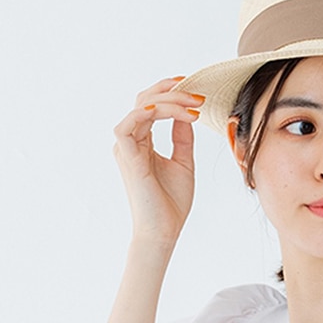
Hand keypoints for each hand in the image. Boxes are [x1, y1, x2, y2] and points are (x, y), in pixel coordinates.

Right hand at [112, 76, 202, 246]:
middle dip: (171, 91)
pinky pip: (129, 124)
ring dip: (168, 101)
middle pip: (144, 100)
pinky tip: (171, 112)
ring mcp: (126, 148)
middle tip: (197, 95)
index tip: (196, 94)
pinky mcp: (126, 156)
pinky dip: (148, 113)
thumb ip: (182, 137)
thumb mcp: (183, 162)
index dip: (171, 94)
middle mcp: (130, 141)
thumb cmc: (171, 203)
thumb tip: (187, 114)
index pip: (152, 106)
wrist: (164, 231)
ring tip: (193, 106)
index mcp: (142, 142)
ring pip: (141, 107)